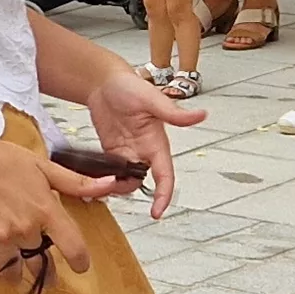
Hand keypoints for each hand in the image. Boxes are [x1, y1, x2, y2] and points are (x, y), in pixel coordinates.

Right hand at [0, 135, 107, 274]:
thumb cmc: (5, 160)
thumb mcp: (44, 167)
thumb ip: (77, 183)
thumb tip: (111, 183)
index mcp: (46, 210)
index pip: (73, 247)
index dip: (80, 262)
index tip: (79, 266)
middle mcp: (25, 228)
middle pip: (41, 266)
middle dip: (46, 273)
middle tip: (47, 275)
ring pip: (13, 271)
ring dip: (17, 271)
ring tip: (17, 265)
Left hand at [87, 56, 204, 218]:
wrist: (104, 81)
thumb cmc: (129, 85)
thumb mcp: (151, 99)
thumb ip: (174, 113)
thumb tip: (202, 115)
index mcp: (157, 143)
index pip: (165, 175)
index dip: (164, 195)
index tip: (157, 212)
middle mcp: (143, 151)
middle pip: (141, 181)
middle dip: (127, 190)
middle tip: (109, 187)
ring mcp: (126, 152)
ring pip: (124, 179)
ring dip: (114, 185)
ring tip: (97, 182)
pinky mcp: (110, 150)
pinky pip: (109, 171)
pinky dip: (103, 177)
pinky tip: (92, 179)